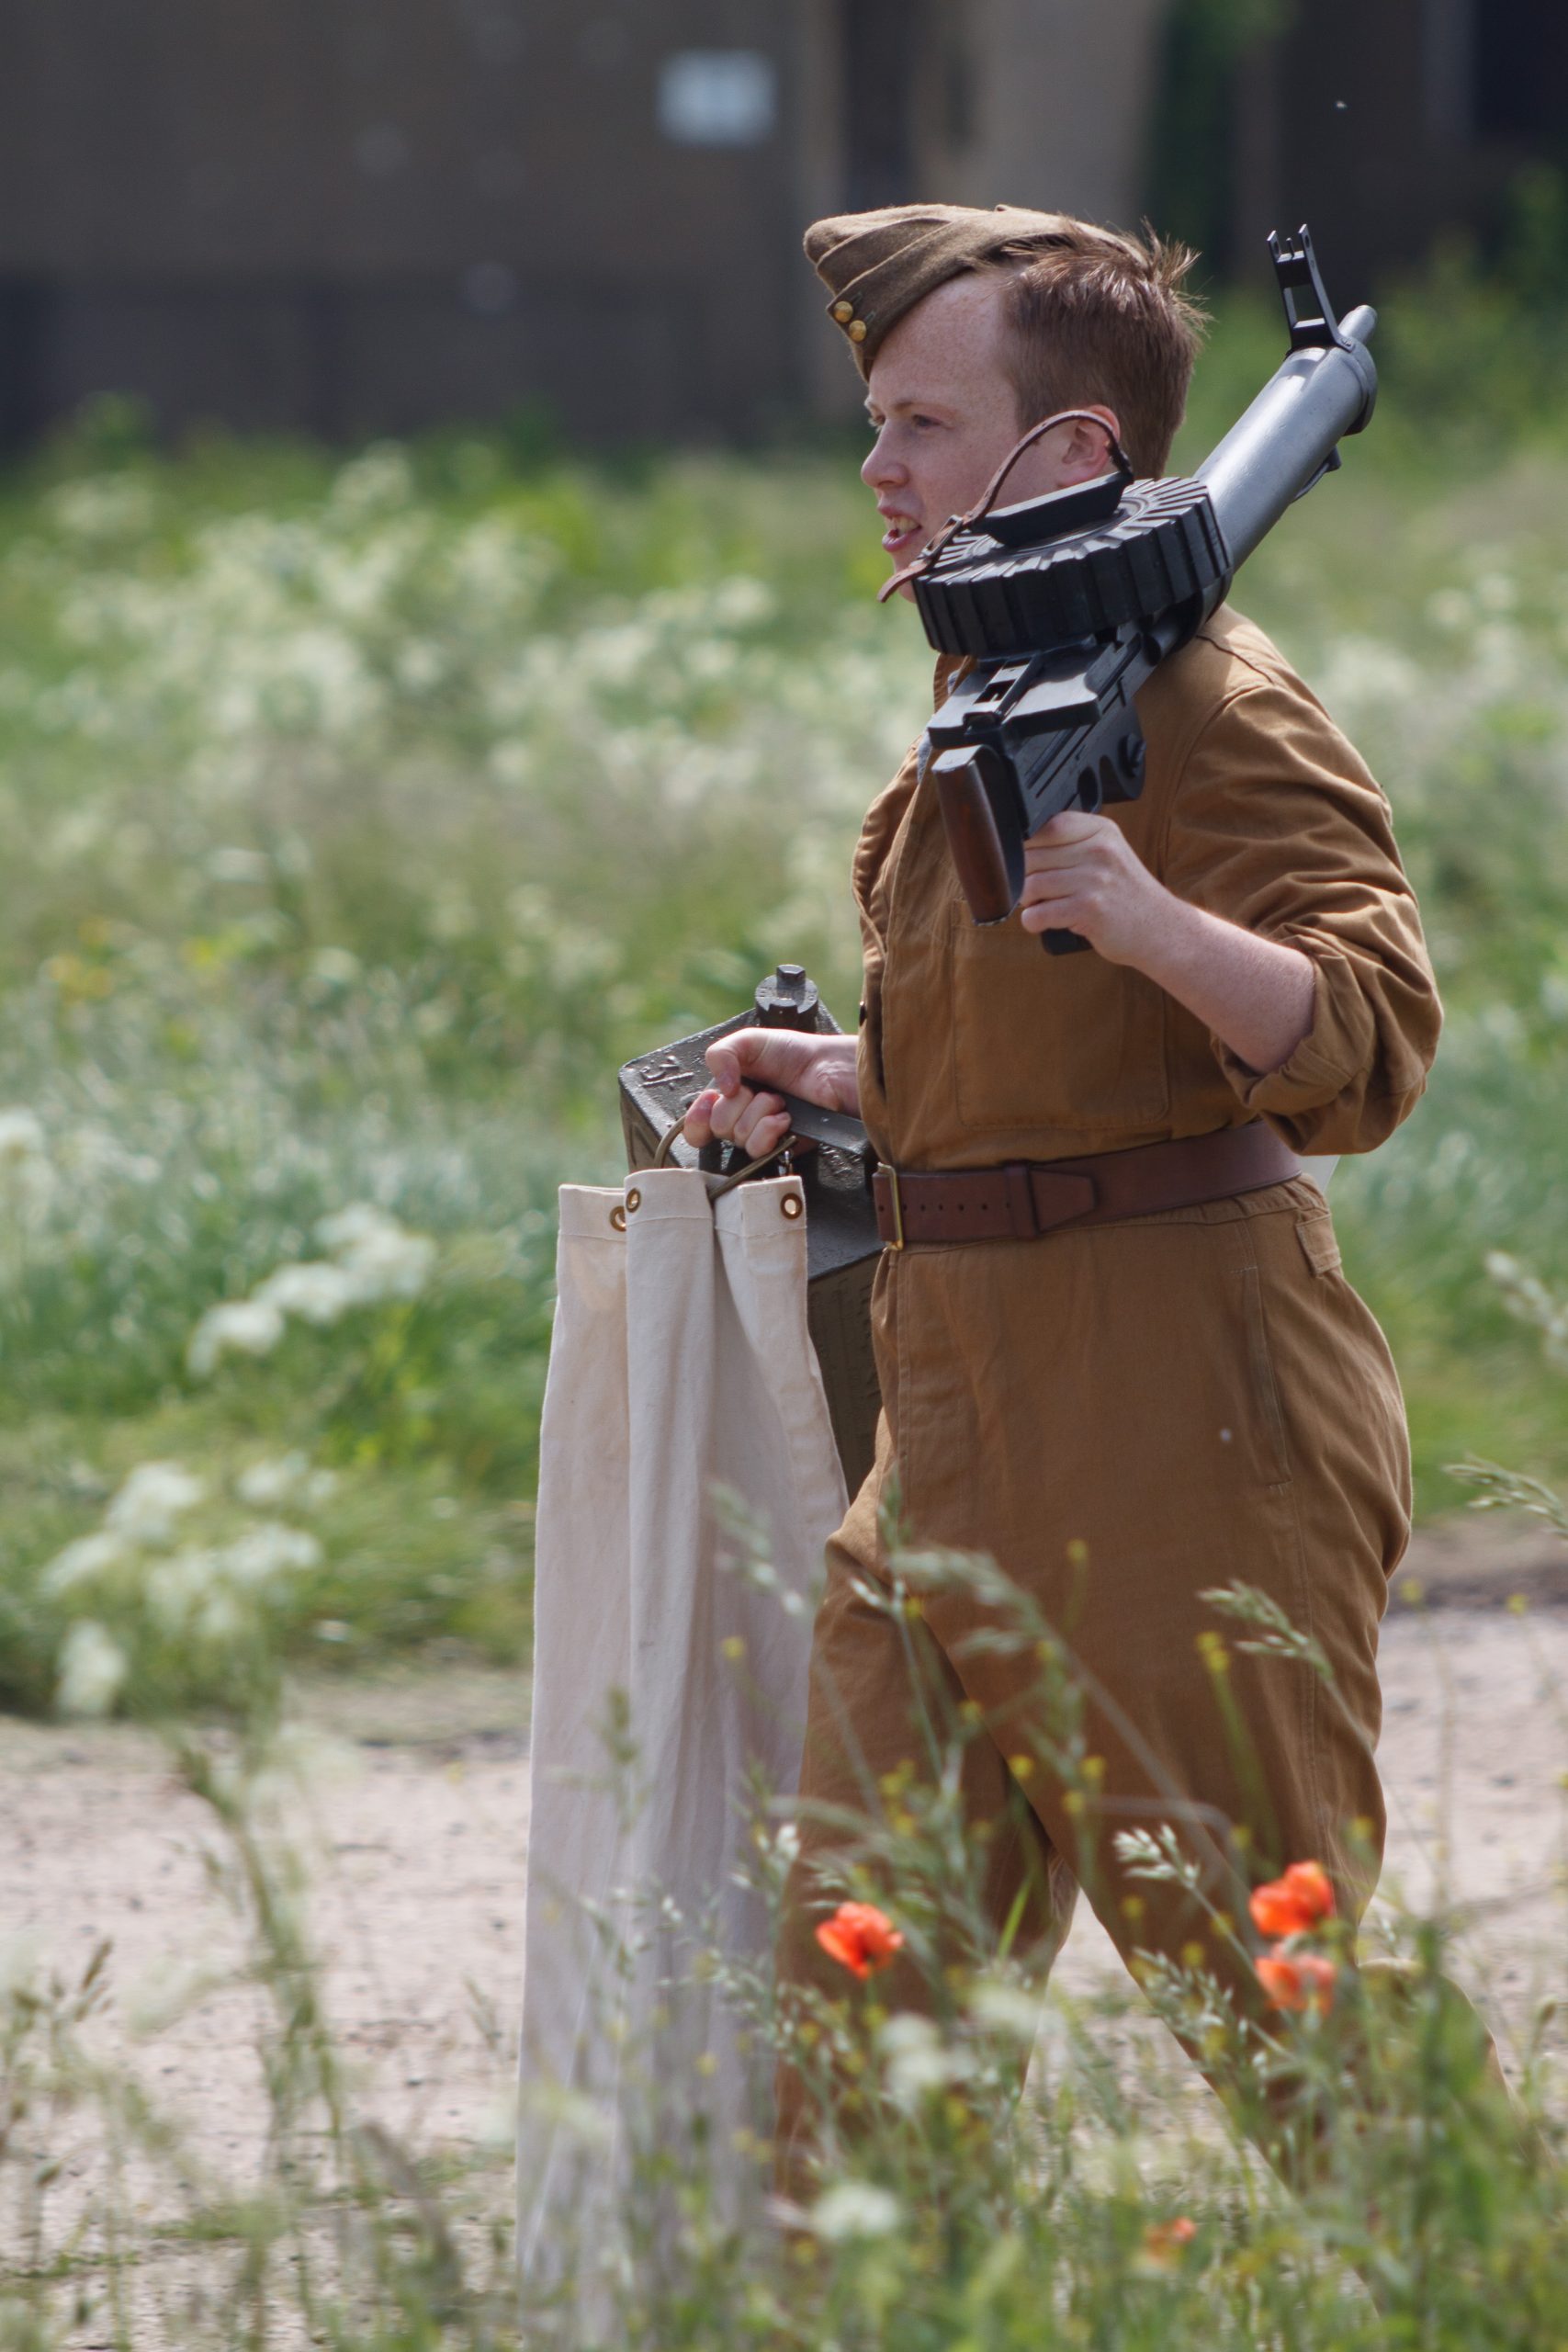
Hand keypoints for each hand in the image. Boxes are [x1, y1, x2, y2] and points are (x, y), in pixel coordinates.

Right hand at [683, 1029, 859, 1161]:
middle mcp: (743, 1117)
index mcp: (729, 1095)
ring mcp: (762, 1135)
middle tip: (759, 1090)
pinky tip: (784, 1117)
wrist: (830, 1068)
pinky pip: (759, 1150)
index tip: (711, 1100)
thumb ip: (719, 1055)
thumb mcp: (748, 1041)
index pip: (698, 1123)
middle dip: (736, 1105)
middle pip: (717, 1128)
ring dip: (758, 1113)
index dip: (698, 1117)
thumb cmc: (795, 1053)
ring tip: (779, 1100)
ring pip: (738, 1138)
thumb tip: (717, 1090)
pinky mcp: (781, 1148)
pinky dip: (769, 1129)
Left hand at [1018, 809, 1170, 963]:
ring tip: (1045, 906)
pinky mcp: (1089, 909)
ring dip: (1028, 902)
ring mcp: (1095, 879)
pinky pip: (1037, 914)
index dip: (1028, 847)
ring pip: (1030, 886)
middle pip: (1032, 857)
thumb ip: (1072, 845)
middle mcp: (1099, 850)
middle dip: (1025, 878)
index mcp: (1101, 831)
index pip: (1046, 826)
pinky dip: (1033, 922)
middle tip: (1040, 892)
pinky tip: (1047, 922)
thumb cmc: (1126, 894)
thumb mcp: (1108, 855)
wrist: (1161, 929)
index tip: (1033, 864)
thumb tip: (1017, 848)